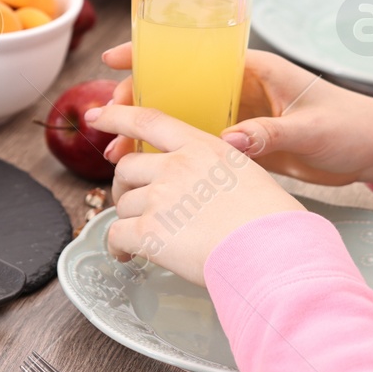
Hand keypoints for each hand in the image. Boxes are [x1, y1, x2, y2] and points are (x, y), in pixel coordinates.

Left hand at [86, 103, 304, 285]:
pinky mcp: (149, 230)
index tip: (97, 116)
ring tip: (145, 238)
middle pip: (128, 167)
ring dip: (128, 220)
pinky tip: (128, 255)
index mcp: (202, 147)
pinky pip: (116, 235)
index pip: (149, 120)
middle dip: (125, 186)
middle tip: (134, 205)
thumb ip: (212, 172)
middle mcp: (177, 166)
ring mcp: (161, 197)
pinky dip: (117, 247)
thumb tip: (199, 186)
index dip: (117, 115)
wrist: (274, 254)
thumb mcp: (247, 176)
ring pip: (122, 203)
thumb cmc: (272, 223)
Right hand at [102, 44, 372, 191]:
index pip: (193, 55)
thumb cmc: (352, 127)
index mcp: (255, 70)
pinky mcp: (241, 144)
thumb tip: (229, 142)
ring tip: (116, 153)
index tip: (115, 59)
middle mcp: (239, 89)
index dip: (152, 54)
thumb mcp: (312, 129)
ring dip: (146, 133)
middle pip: (176, 87)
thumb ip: (270, 134)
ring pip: (179, 119)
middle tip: (108, 120)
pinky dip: (167, 156)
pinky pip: (194, 145)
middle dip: (137, 100)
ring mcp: (237, 117)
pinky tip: (145, 170)